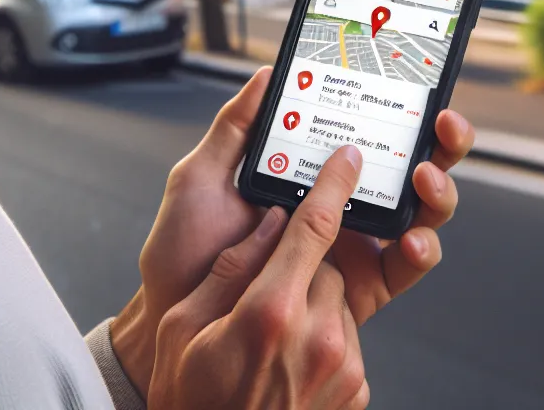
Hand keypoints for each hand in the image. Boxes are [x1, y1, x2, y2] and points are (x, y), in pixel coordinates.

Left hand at [112, 67, 474, 385]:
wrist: (175, 317)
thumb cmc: (183, 251)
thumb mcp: (201, 178)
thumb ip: (235, 128)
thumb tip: (266, 75)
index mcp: (311, 175)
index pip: (369, 136)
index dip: (404, 113)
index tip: (418, 91)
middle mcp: (342, 207)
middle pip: (410, 171)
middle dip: (441, 146)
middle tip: (442, 127)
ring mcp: (354, 247)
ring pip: (420, 217)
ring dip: (436, 195)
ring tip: (423, 179)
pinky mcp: (358, 289)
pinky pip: (404, 270)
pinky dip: (421, 252)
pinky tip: (412, 240)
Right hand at [147, 146, 369, 409]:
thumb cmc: (190, 398)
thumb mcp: (185, 328)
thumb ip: (229, 270)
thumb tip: (266, 225)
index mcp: (271, 313)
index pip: (314, 230)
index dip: (333, 186)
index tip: (348, 158)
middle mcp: (319, 338)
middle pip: (328, 266)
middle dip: (304, 265)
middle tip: (267, 288)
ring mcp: (344, 368)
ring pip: (340, 302)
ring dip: (314, 302)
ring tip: (271, 337)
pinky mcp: (358, 390)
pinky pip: (347, 340)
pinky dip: (323, 337)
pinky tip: (286, 361)